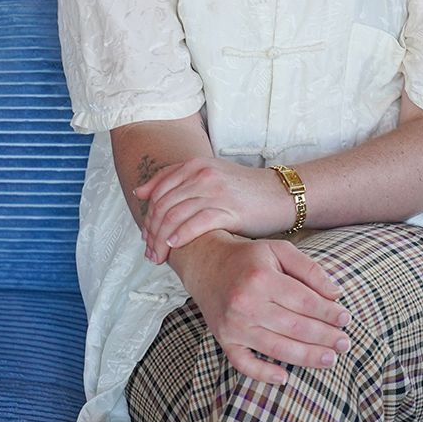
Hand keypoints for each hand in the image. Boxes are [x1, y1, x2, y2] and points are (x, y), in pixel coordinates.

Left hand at [135, 157, 293, 264]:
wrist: (282, 194)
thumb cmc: (245, 191)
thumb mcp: (211, 176)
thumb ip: (177, 181)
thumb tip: (140, 192)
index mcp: (196, 165)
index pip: (157, 192)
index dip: (147, 217)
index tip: (146, 238)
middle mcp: (203, 175)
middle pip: (162, 206)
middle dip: (151, 233)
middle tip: (150, 253)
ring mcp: (216, 190)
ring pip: (175, 216)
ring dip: (162, 240)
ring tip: (160, 256)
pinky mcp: (230, 207)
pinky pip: (197, 222)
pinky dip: (181, 235)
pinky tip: (175, 245)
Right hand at [171, 231, 351, 385]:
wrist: (206, 264)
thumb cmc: (249, 258)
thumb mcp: (280, 250)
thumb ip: (310, 269)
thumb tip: (336, 294)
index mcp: (262, 279)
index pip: (304, 301)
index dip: (328, 312)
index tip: (346, 319)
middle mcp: (245, 304)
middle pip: (293, 326)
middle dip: (324, 337)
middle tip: (345, 343)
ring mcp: (232, 326)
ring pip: (275, 347)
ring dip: (306, 357)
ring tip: (330, 360)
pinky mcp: (223, 340)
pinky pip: (243, 363)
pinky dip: (262, 374)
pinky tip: (284, 378)